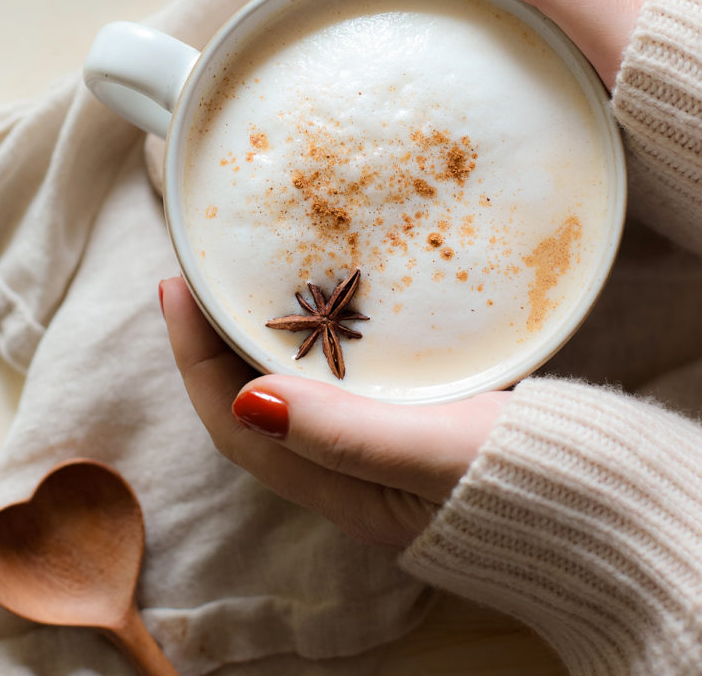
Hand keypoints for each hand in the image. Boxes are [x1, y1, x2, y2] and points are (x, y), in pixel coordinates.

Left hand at [160, 276, 507, 546]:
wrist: (603, 500)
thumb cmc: (522, 480)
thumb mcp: (431, 453)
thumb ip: (344, 434)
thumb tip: (246, 401)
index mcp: (342, 488)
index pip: (236, 426)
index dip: (193, 358)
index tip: (174, 289)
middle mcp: (350, 472)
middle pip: (257, 406)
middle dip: (217, 344)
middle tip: (202, 278)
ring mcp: (383, 446)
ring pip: (299, 390)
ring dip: (266, 339)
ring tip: (250, 282)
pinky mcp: (416, 421)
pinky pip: (345, 377)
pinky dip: (322, 340)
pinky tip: (331, 304)